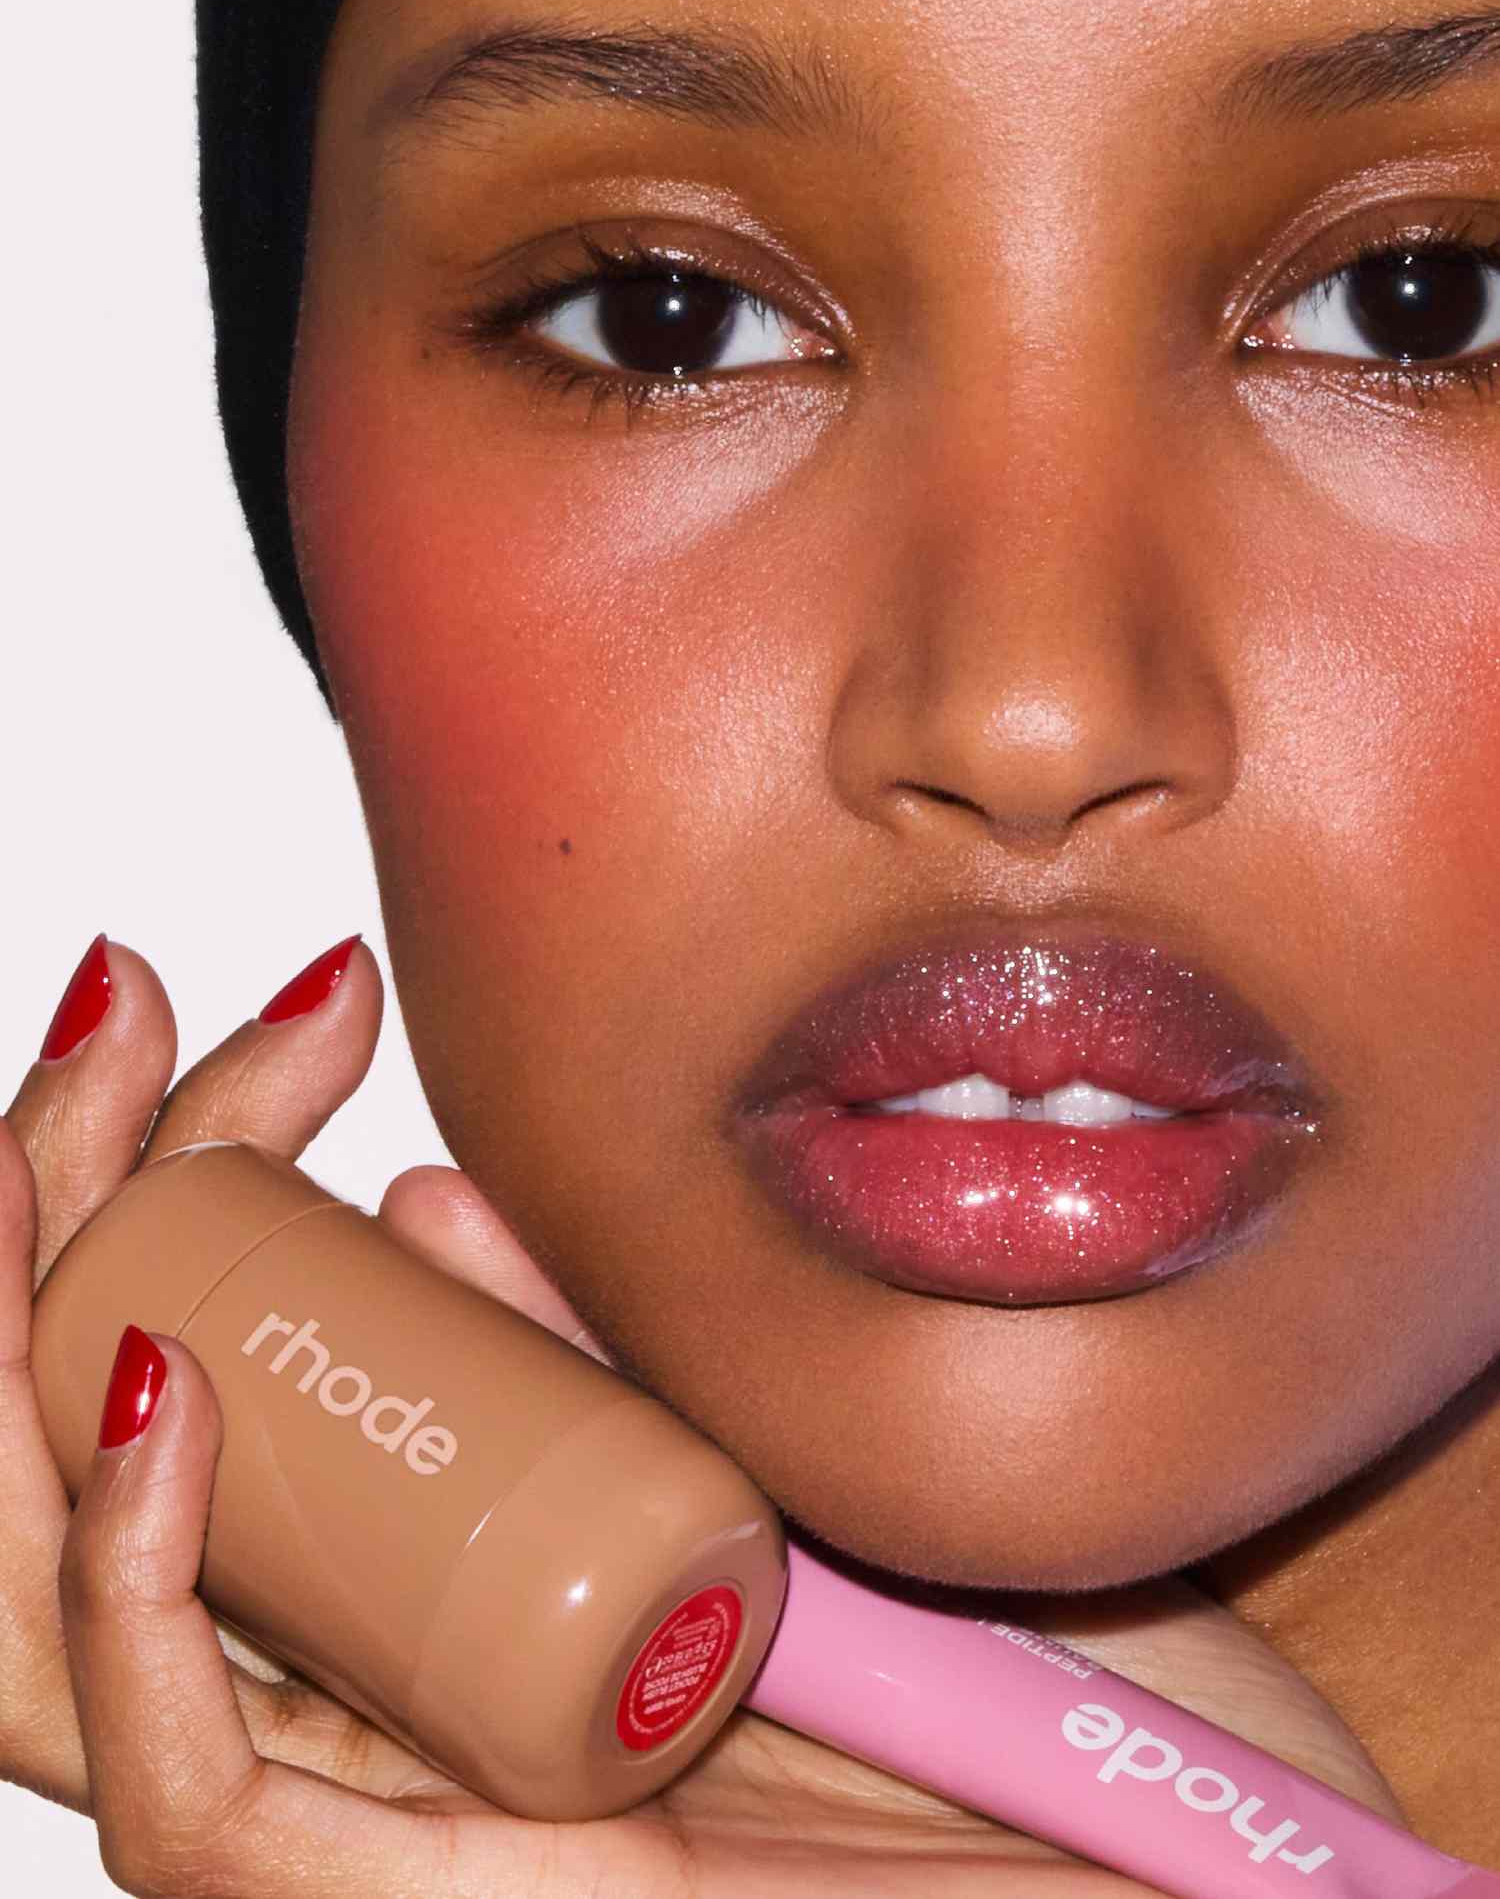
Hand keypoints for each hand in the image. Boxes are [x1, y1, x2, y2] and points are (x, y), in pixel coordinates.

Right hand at [3, 934, 1404, 1895]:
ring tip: (55, 1149)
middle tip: (123, 1013)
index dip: (201, 1162)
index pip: (231, 1376)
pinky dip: (129, 1591)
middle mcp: (389, 1712)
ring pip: (65, 1634)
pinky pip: (195, 1799)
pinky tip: (158, 1398)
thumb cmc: (1022, 1704)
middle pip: (101, 1470)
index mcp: (457, 1597)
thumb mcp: (796, 1462)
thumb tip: (415, 1191)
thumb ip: (608, 1352)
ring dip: (30, 1349)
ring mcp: (400, 1833)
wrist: (1192, 1897)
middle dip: (70, 1214)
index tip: (290, 991)